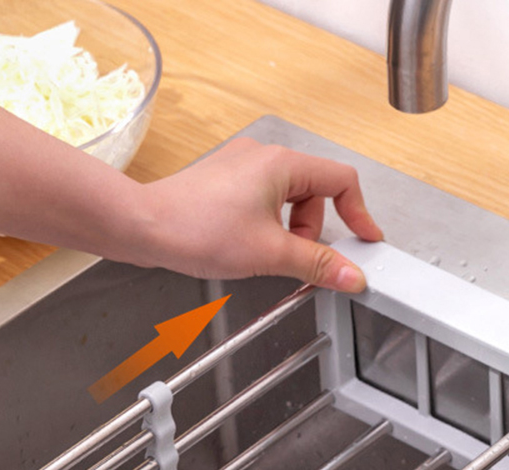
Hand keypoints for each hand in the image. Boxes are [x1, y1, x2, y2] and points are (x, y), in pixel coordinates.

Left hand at [140, 137, 383, 290]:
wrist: (144, 227)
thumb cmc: (196, 229)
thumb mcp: (269, 254)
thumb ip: (317, 265)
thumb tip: (351, 275)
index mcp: (282, 163)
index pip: (342, 181)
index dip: (359, 213)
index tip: (364, 240)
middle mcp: (262, 156)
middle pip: (313, 194)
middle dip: (310, 232)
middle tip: (292, 258)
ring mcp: (240, 167)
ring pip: (286, 201)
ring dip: (285, 232)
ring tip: (260, 254)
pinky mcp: (223, 182)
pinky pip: (261, 203)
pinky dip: (264, 227)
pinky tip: (242, 246)